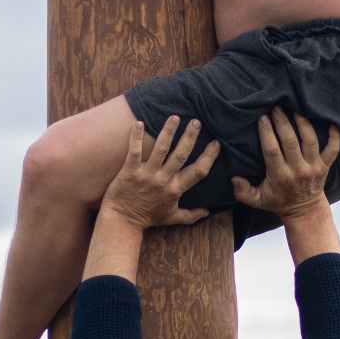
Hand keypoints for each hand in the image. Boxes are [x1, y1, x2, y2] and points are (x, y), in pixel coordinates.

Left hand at [98, 117, 220, 232]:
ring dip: (168, 132)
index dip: (209, 157)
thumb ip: (191, 215)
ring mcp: (146, 175)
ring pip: (160, 149)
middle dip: (190, 137)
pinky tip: (139, 123)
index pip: (198, 171)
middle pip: (180, 155)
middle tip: (196, 121)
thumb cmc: (147, 218)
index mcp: (176, 190)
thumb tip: (207, 212)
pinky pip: (134, 151)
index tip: (216, 143)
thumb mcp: (172, 218)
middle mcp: (163, 180)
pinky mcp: (129, 171)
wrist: (123, 221)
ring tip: (174, 117)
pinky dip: (135, 137)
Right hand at [229, 109, 339, 217]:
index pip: (272, 150)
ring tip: (295, 107)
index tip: (261, 117)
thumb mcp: (257, 200)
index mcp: (280, 176)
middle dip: (282, 121)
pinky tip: (331, 121)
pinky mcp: (325, 166)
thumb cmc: (278, 201)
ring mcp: (314, 167)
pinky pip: (333, 148)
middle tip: (276, 106)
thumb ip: (243, 191)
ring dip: (303, 122)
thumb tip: (234, 178)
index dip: (267, 132)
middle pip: (290, 141)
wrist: (304, 210)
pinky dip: (335, 135)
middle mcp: (298, 170)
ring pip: (310, 140)